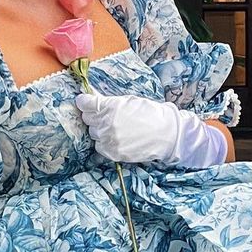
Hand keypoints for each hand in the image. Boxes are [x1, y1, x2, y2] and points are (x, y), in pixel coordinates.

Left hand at [74, 92, 226, 167]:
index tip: (85, 102)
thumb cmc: (150, 113)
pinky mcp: (112, 153)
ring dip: (100, 129)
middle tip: (107, 115)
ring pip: (93, 133)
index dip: (84, 102)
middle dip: (94, 116)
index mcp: (110, 107)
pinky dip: (104, 142)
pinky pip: (99, 146)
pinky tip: (117, 138)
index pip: (85, 104)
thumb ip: (108, 101)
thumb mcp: (129, 101)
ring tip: (116, 128)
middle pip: (87, 118)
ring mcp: (108, 140)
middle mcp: (106, 124)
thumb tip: (91, 98)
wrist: (166, 134)